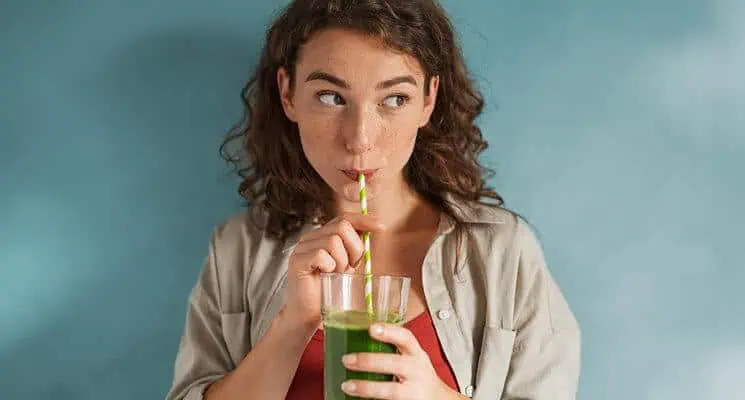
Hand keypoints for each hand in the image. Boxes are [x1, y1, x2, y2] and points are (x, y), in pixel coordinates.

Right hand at [283, 213, 386, 328]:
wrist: (310, 313)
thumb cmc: (329, 289)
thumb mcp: (348, 264)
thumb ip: (355, 247)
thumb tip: (376, 228)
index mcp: (323, 235)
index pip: (345, 218)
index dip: (364, 220)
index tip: (382, 228)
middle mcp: (311, 237)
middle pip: (342, 226)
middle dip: (355, 248)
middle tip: (350, 267)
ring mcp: (302, 248)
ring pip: (333, 241)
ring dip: (342, 261)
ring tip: (336, 274)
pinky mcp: (297, 261)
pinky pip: (321, 255)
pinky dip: (329, 267)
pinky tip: (325, 276)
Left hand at [340, 323, 466, 399]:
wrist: (437, 399)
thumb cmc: (417, 374)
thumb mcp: (411, 358)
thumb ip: (392, 350)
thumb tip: (356, 340)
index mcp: (416, 354)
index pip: (406, 338)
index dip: (389, 332)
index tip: (372, 328)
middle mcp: (416, 371)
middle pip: (394, 364)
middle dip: (369, 361)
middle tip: (347, 359)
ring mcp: (413, 390)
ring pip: (390, 390)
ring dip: (366, 387)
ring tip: (347, 385)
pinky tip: (357, 399)